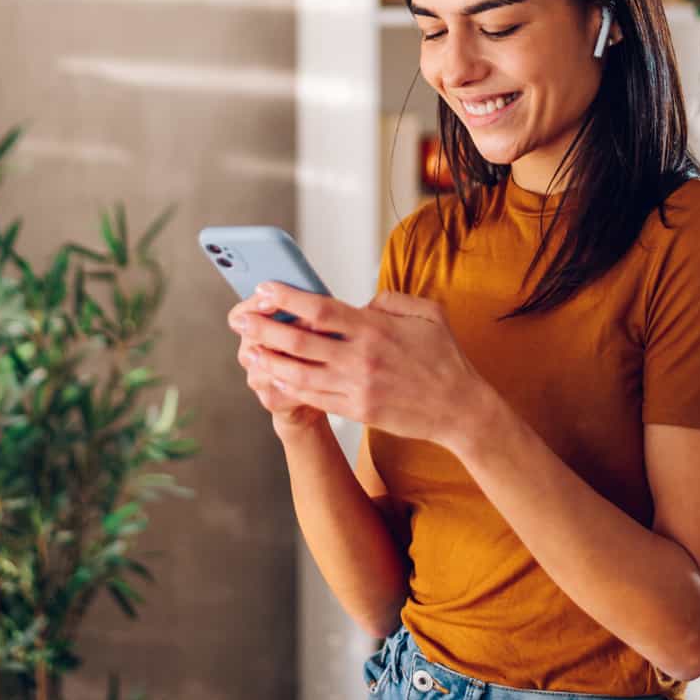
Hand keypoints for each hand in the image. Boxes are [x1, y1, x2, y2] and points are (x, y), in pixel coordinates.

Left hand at [226, 282, 494, 449]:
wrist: (460, 410)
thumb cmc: (444, 358)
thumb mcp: (426, 313)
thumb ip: (389, 300)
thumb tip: (359, 302)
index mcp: (376, 328)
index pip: (321, 309)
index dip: (287, 297)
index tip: (263, 288)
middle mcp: (361, 358)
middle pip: (299, 341)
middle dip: (264, 329)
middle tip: (239, 320)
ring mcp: (357, 387)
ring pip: (299, 372)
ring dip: (268, 360)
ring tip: (246, 350)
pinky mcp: (357, 410)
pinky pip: (313, 397)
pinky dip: (288, 387)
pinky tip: (272, 377)